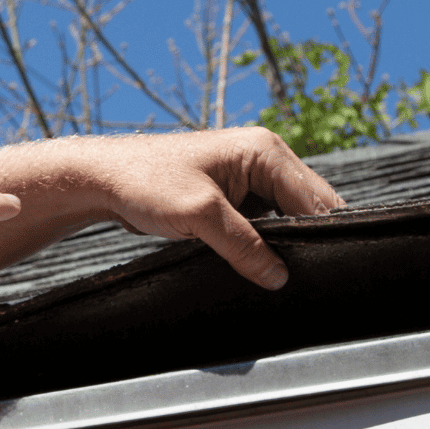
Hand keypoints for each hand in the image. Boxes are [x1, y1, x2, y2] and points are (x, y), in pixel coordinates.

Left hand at [0, 128, 344, 289]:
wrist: (102, 179)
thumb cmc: (144, 182)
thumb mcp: (200, 217)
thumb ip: (245, 246)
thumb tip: (279, 277)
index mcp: (265, 151)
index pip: (316, 199)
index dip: (324, 234)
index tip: (327, 268)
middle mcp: (266, 157)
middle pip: (310, 207)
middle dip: (310, 238)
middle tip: (310, 275)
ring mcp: (253, 176)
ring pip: (291, 217)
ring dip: (289, 242)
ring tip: (289, 271)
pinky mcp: (239, 194)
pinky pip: (269, 221)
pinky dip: (270, 242)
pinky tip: (267, 264)